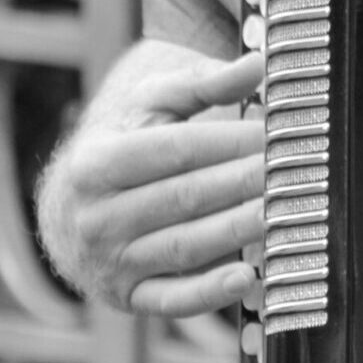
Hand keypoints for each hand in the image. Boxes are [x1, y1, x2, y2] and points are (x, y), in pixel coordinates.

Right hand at [36, 40, 263, 315]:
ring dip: (238, 231)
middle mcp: (97, 216)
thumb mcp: (148, 108)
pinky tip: (247, 278)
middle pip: (185, 197)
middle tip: (296, 172)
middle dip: (244, 184)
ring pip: (185, 246)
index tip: (277, 135)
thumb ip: (202, 85)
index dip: (230, 142)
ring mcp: (111, 261)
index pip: (176, 150)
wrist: (67, 214)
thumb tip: (258, 62)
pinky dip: (209, 293)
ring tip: (284, 213)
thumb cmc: (121, 148)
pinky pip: (172, 300)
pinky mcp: (129, 297)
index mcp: (97, 162)